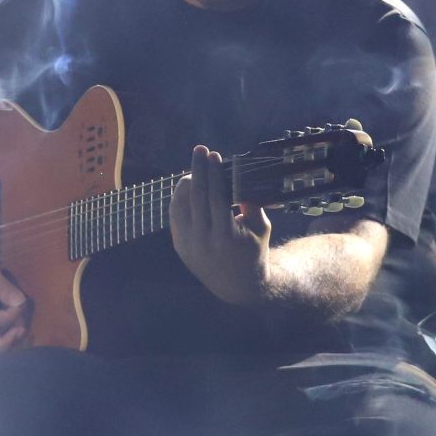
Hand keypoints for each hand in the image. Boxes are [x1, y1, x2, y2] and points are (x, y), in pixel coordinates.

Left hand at [170, 144, 272, 305]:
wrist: (237, 285)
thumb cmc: (254, 251)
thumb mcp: (260, 227)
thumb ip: (252, 204)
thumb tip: (240, 175)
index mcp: (226, 235)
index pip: (216, 197)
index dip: (214, 174)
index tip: (214, 156)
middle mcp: (203, 239)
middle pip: (196, 196)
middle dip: (198, 170)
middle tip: (200, 150)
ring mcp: (187, 243)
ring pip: (181, 204)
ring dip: (187, 182)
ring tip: (196, 168)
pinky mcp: (178, 245)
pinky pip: (175, 214)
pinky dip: (180, 197)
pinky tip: (188, 185)